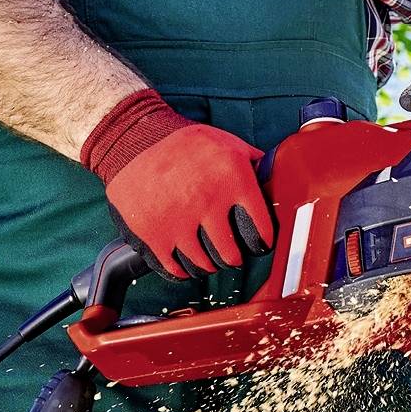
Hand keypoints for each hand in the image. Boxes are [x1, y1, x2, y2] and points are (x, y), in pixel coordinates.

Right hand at [80, 89, 274, 279]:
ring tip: (209, 256)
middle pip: (232, 255)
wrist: (135, 141)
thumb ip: (252, 163)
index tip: (260, 245)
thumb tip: (275, 180)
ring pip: (204, 265)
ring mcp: (180, 221)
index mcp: (234, 179)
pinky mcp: (153, 234)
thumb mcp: (226, 142)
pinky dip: (182, 269)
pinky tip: (186, 260)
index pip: (261, 230)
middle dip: (235, 257)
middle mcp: (209, 202)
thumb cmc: (183, 143)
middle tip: (233, 253)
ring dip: (208, 264)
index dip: (263, 242)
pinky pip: (175, 269)